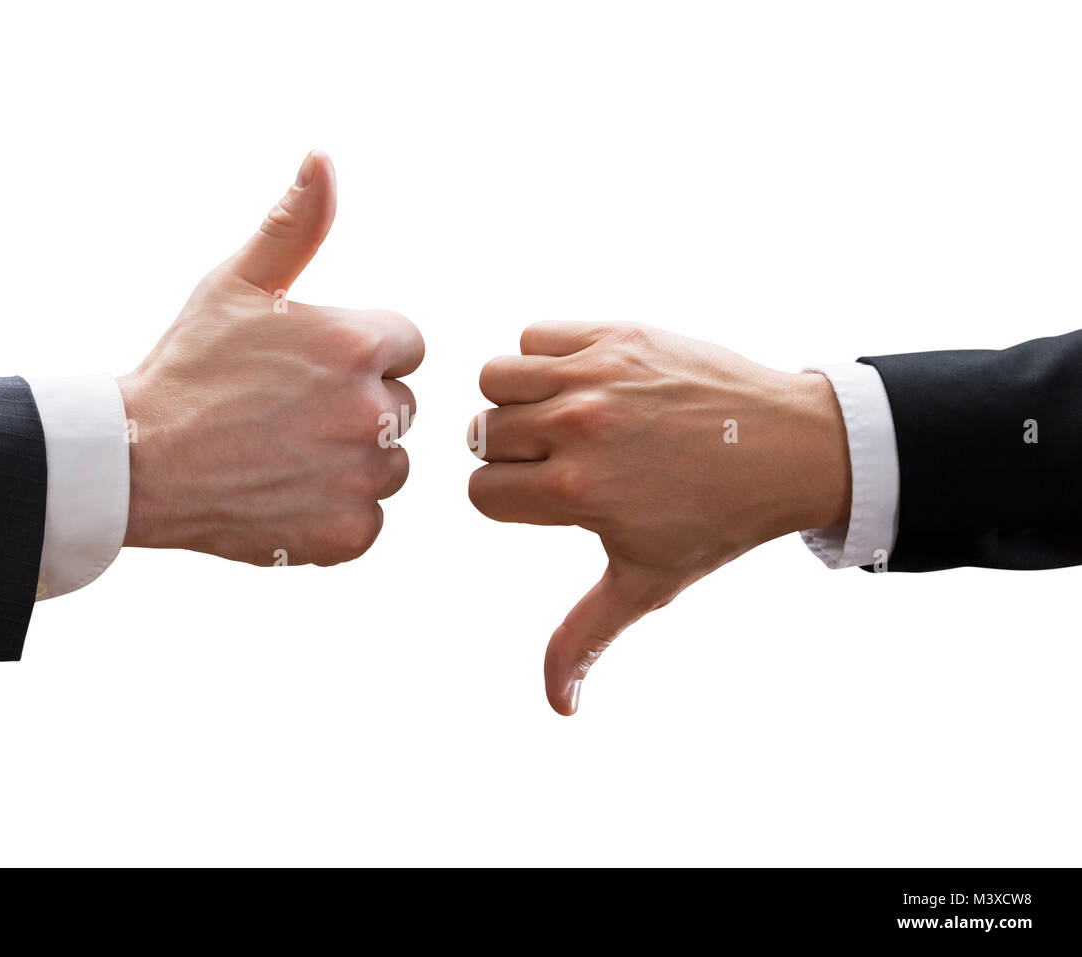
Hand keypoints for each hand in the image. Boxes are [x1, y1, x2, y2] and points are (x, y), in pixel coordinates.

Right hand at [118, 151, 423, 565]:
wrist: (136, 464)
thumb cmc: (187, 368)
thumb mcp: (237, 283)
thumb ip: (294, 224)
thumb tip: (323, 156)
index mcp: (359, 342)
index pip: (404, 345)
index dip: (357, 356)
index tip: (308, 369)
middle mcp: (375, 410)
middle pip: (400, 408)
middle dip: (357, 410)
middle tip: (287, 416)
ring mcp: (363, 477)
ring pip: (388, 468)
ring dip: (350, 465)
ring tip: (282, 457)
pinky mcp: (348, 533)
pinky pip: (367, 521)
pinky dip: (334, 516)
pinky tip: (285, 496)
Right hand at [468, 322, 849, 714]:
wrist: (792, 447)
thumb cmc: (719, 520)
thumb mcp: (647, 582)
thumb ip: (586, 637)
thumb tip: (559, 706)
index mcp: (577, 492)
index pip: (481, 493)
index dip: (508, 502)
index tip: (547, 500)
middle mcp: (578, 428)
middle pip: (481, 436)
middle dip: (508, 453)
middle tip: (557, 461)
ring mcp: (597, 376)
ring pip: (496, 379)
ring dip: (513, 401)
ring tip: (555, 418)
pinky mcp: (617, 335)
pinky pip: (535, 336)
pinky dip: (543, 357)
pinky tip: (578, 383)